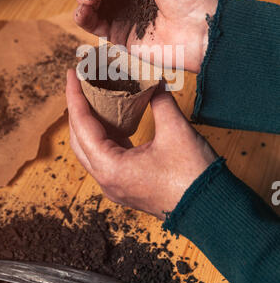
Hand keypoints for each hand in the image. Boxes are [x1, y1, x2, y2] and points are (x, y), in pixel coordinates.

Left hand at [66, 69, 216, 219]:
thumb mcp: (176, 131)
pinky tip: (113, 118)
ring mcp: (116, 184)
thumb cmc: (193, 176)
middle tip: (80, 81)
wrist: (211, 209)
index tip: (72, 73)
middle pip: (79, 139)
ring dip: (90, 121)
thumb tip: (152, 81)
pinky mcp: (127, 184)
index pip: (82, 126)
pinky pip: (106, 156)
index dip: (75, 96)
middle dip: (78, 108)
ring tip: (93, 96)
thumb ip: (160, 102)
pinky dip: (105, 134)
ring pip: (91, 148)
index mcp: (111, 169)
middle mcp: (107, 180)